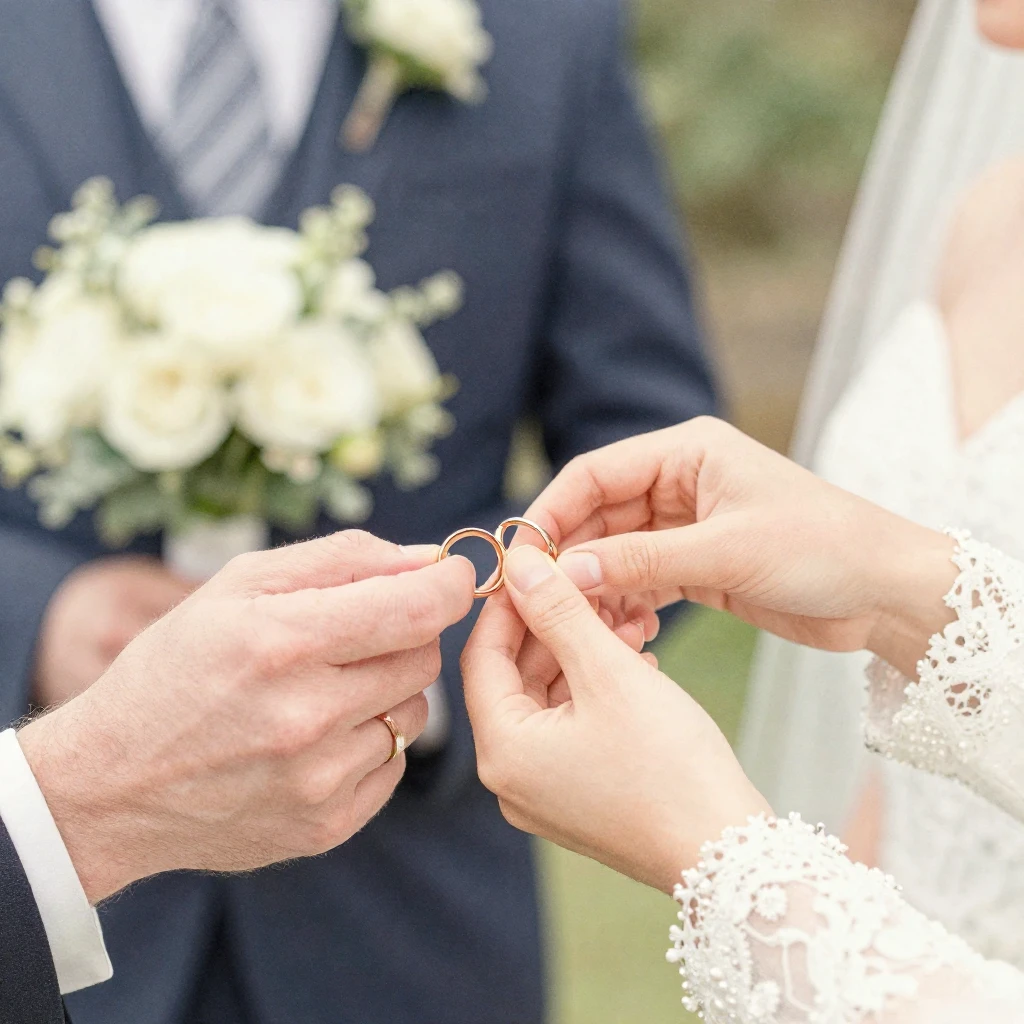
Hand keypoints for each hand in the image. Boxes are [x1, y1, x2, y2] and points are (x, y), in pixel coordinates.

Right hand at [18, 531, 475, 903]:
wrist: (112, 784)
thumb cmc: (177, 667)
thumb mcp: (238, 586)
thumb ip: (342, 560)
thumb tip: (428, 559)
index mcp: (283, 641)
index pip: (418, 609)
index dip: (449, 586)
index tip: (450, 577)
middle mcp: (307, 716)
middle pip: (423, 657)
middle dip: (406, 634)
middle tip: (355, 636)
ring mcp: (319, 779)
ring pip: (415, 713)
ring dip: (387, 692)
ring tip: (324, 692)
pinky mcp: (326, 824)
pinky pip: (393, 764)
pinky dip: (370, 743)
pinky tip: (316, 740)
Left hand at [462, 544, 769, 892]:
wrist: (729, 853)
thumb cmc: (670, 767)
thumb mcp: (609, 672)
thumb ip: (559, 612)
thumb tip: (520, 565)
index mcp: (503, 752)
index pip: (482, 657)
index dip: (508, 604)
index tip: (536, 565)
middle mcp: (512, 780)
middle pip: (516, 678)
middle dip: (555, 627)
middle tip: (592, 588)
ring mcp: (545, 793)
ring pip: (549, 699)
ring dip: (582, 653)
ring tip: (626, 623)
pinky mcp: (579, 796)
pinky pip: (572, 726)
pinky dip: (597, 688)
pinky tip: (635, 660)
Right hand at [525, 418, 957, 676]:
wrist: (886, 590)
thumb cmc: (821, 548)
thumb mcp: (726, 551)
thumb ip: (640, 560)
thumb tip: (564, 572)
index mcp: (686, 452)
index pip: (594, 474)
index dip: (552, 513)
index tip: (522, 556)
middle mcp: (680, 482)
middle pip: (598, 514)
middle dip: (570, 556)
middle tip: (540, 600)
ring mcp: (687, 525)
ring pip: (615, 551)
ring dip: (596, 585)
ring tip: (582, 622)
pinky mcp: (698, 565)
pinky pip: (641, 578)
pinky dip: (624, 601)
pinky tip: (621, 628)